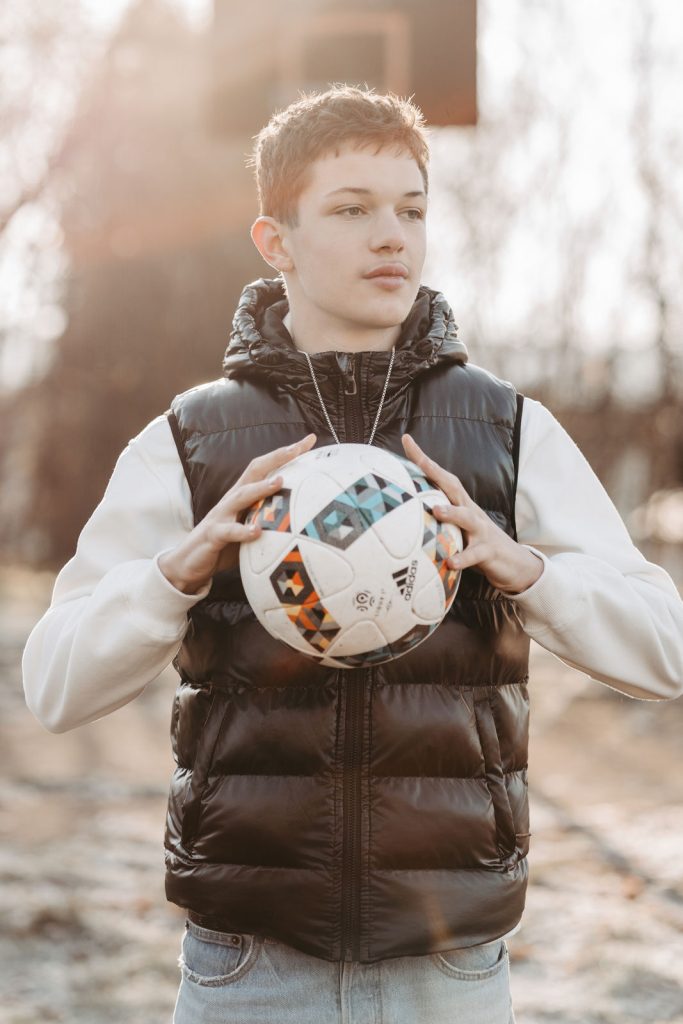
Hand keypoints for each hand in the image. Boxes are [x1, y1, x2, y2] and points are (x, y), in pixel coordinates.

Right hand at [159, 433, 316, 593]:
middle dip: (277, 458)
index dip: (287, 454)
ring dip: (261, 488)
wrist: (190, 562)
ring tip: (280, 482)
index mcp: (244, 494)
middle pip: (255, 471)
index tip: (310, 440)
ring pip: (242, 496)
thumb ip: (270, 518)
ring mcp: (222, 515)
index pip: (267, 467)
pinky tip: (257, 531)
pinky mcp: (214, 535)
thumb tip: (304, 517)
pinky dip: (243, 531)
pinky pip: (229, 531)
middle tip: (298, 448)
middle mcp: (233, 499)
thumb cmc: (226, 543)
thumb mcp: (250, 525)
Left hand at [402, 434, 542, 594]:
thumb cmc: (476, 543)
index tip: (406, 439)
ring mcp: (480, 530)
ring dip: (452, 513)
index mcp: (460, 504)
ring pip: (466, 518)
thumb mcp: (456, 528)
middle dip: (436, 473)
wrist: (514, 563)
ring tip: (435, 511)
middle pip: (454, 487)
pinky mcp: (488, 551)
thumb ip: (435, 521)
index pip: (440, 477)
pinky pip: (474, 555)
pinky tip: (451, 563)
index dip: (423, 459)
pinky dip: (463, 558)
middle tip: (420, 461)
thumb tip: (402, 515)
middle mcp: (470, 512)